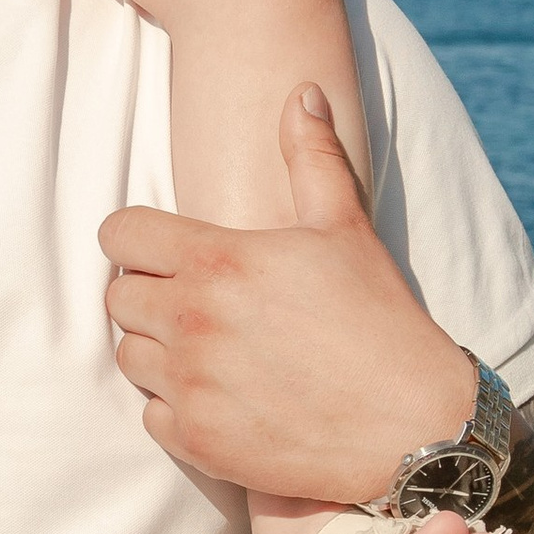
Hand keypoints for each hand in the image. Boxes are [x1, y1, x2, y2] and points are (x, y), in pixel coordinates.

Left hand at [100, 92, 476, 500]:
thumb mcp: (347, 227)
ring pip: (130, 357)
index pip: (120, 235)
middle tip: (198, 302)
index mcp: (218, 261)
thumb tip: (304, 91)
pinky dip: (175, 407)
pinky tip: (220, 397)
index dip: (136, 239)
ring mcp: (191, 386)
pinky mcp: (198, 442)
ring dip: (159, 351)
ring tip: (212, 350)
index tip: (162, 250)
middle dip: (150, 294)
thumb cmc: (382, 322)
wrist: (414, 427)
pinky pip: (151, 415)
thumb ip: (311, 155)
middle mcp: (192, 322)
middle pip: (119, 298)